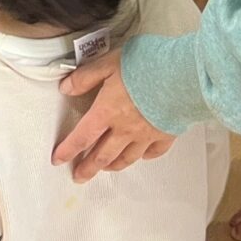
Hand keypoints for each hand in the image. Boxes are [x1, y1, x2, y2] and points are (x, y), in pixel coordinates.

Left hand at [53, 50, 176, 180]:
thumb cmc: (146, 65)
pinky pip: (153, 152)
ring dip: (113, 165)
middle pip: (102, 155)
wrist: (182, 75)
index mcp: (107, 112)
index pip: (82, 136)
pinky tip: (141, 156)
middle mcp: (124, 129)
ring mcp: (146, 135)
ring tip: (106, 169)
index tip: (58, 159)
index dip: (68, 149)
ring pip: (126, 158)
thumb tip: (66, 88)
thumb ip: (86, 76)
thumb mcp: (108, 63)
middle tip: (79, 177)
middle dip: (88, 168)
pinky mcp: (166, 134)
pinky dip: (144, 157)